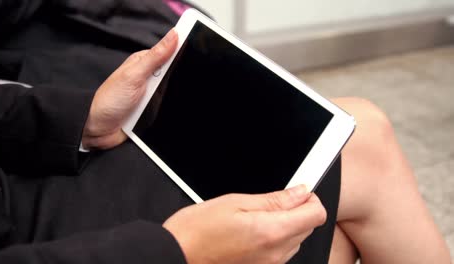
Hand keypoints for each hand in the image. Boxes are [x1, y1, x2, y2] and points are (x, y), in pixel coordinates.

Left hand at [82, 29, 177, 149]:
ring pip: (175, 92)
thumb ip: (155, 56)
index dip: (184, 52)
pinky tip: (173, 113)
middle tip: (177, 85)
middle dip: (181, 79)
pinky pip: (169, 108)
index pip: (171, 52)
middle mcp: (150, 77)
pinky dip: (171, 111)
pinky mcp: (154, 110)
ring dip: (175, 98)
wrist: (98, 129)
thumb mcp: (134, 75)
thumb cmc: (110, 100)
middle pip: (176, 74)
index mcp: (145, 62)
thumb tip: (174, 35)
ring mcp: (152, 94)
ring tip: (171, 101)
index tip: (196, 56)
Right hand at [163, 185, 326, 263]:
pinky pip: (280, 252)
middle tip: (270, 201)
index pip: (316, 214)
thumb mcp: (235, 202)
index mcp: (271, 232)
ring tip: (255, 216)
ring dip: (285, 225)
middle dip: (296, 210)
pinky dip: (274, 238)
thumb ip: (274, 199)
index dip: (310, 198)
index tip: (298, 191)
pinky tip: (251, 230)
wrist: (178, 256)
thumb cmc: (198, 230)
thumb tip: (300, 192)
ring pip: (295, 239)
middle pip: (307, 227)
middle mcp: (275, 253)